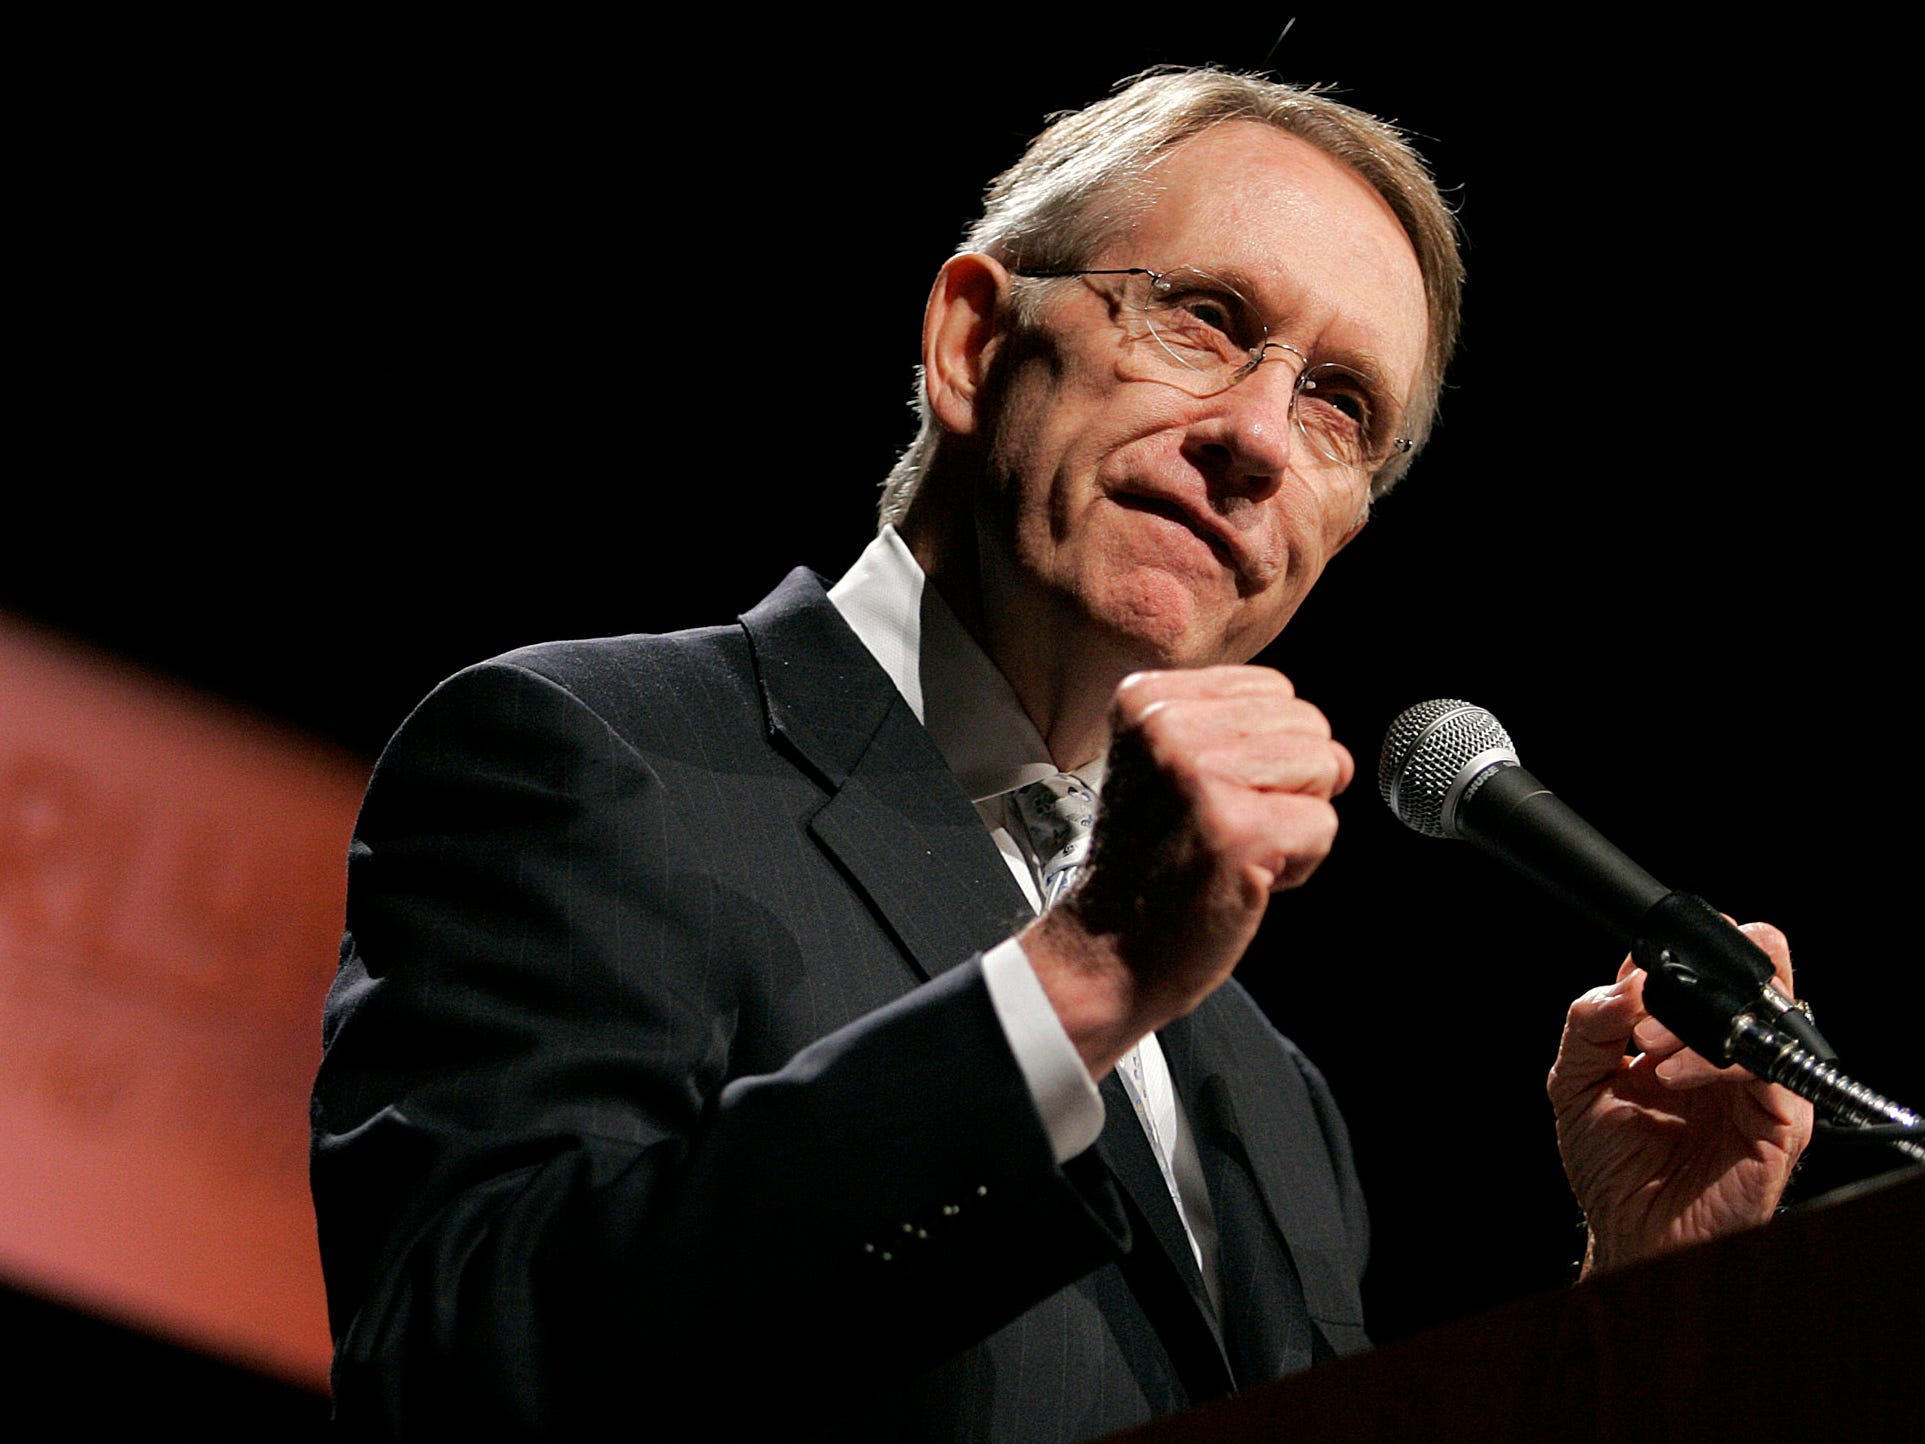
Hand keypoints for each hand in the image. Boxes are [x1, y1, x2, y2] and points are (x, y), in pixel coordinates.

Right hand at [1023, 666, 1352, 1076]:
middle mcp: (1167, 727)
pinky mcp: (1237, 830)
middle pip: (1306, 724)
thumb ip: (1249, 738)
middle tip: (1223, 828)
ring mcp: (1200, 777)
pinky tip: (1244, 877)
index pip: (1272, 689)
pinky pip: (1324, 825)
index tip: (1210, 796)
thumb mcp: (1172, 768)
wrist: (1105, 951)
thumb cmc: (1148, 866)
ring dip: (1295, 821)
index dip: (1263, 752)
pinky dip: (1300, 863)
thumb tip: (1341, 759)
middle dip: (1287, 784)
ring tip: (1235, 849)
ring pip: (1324, 767)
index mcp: (1147, 700)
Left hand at [1548, 922, 1814, 1275]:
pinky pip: (1765, 1068)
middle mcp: (1726, 1052)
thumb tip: (1625, 981)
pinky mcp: (1780, 1121)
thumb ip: (1588, 1022)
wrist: (1629, 1232)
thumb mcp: (1575, 1082)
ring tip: (1648, 1046)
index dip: (1662, 955)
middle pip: (1748, 970)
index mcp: (1683, 1032)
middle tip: (1644, 1006)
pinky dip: (1715, 1062)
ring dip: (1695, 1018)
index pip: (1691, 963)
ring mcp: (1756, 1085)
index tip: (1630, 975)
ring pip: (1758, 1011)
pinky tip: (1670, 1077)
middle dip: (1698, 969)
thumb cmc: (1610, 1165)